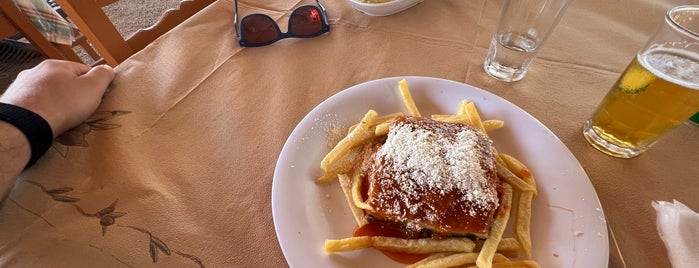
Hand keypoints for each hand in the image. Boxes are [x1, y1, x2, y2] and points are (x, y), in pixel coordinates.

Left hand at [0, 60, 114, 135]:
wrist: (25, 124)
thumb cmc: (61, 105)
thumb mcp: (92, 89)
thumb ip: (102, 76)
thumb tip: (108, 68)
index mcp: (56, 65)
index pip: (83, 70)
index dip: (93, 85)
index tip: (96, 99)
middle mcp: (36, 71)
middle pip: (64, 82)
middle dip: (73, 96)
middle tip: (80, 111)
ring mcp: (23, 87)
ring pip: (48, 94)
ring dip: (57, 104)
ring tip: (63, 119)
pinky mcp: (15, 102)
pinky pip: (36, 106)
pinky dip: (43, 112)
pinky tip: (48, 121)